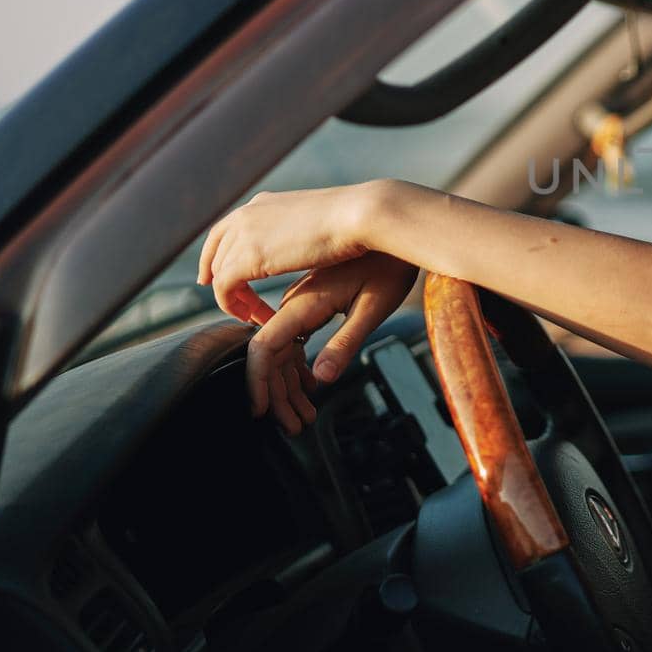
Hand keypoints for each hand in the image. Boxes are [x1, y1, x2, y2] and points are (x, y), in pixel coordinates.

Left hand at [198, 182, 382, 323]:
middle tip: (243, 307)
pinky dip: (233, 307)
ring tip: (257, 317)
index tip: (217, 280)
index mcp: (262, 203)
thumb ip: (299, 227)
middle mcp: (246, 215)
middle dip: (224, 283)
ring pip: (219, 274)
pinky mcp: (248, 258)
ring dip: (235, 299)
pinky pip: (224, 289)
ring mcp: (244, 235)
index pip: (223, 231)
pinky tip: (255, 317)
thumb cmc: (354, 218)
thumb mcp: (316, 217)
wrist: (358, 214)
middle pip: (216, 255)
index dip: (214, 257)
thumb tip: (307, 235)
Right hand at [244, 251, 419, 431]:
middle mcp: (294, 300)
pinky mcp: (310, 298)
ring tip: (305, 416)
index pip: (264, 348)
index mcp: (304, 302)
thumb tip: (320, 380)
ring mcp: (299, 299)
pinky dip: (295, 365)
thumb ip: (346, 343)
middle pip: (269, 354)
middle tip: (297, 426)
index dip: (258, 382)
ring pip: (278, 348)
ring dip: (286, 384)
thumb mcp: (375, 306)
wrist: (393, 225)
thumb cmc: (391, 266)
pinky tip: (310, 385)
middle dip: (276, 395)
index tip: (261, 412)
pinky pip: (290, 337)